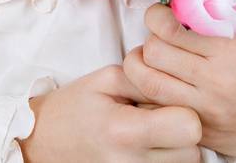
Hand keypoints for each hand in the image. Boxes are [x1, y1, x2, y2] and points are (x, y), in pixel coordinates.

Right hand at [17, 64, 201, 162]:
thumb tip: (180, 83)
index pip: (189, 127)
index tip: (166, 104)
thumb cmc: (74, 107)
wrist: (42, 141)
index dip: (184, 111)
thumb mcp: (107, 80)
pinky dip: (164, 159)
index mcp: (125, 131)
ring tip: (150, 133)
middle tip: (157, 119)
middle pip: (194, 151)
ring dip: (177, 149)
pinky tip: (146, 146)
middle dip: (183, 132)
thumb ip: (148, 80)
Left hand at [122, 4, 235, 162]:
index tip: (158, 16)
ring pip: (148, 86)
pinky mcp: (200, 131)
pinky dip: (151, 96)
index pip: (169, 30)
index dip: (155, 18)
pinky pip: (160, 110)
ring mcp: (204, 111)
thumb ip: (211, 27)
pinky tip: (161, 86)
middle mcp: (213, 83)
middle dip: (146, 43)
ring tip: (149, 63)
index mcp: (227, 54)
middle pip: (152, 57)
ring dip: (140, 70)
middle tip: (154, 40)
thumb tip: (175, 14)